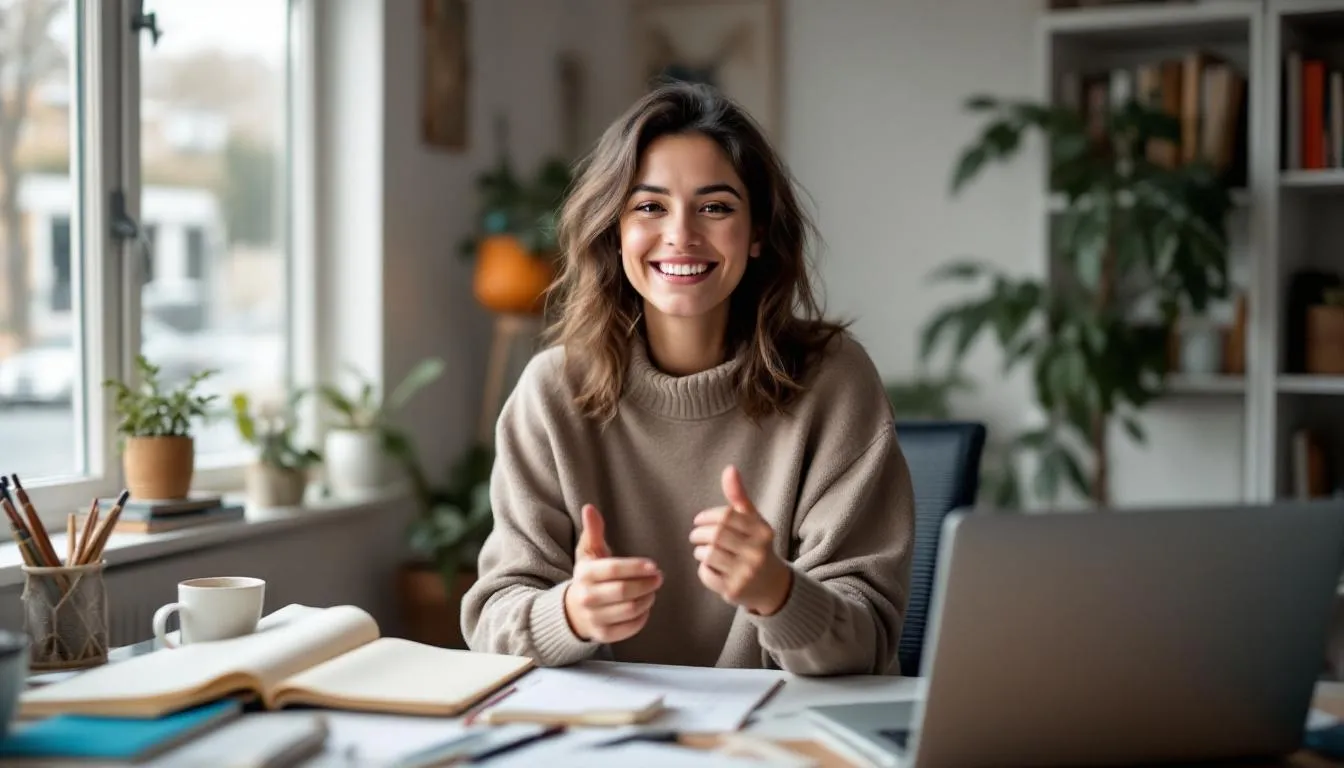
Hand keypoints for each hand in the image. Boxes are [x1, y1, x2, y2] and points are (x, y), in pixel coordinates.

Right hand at [563, 504, 661, 642]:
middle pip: (624, 591)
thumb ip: (592, 531)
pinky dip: (642, 617)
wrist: (573, 610)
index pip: (613, 570)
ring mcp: (594, 618)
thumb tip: (589, 508)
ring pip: (629, 610)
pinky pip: (630, 628)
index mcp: (584, 574)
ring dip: (647, 599)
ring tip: (653, 590)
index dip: (636, 567)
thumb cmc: (588, 576)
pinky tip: (645, 606)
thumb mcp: (588, 553)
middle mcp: (586, 597)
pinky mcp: (603, 635)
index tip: (654, 565)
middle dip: (646, 584)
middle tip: (659, 577)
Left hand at [689, 465, 792, 615]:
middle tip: (695, 535)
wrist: (772, 586)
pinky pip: (707, 574)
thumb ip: (739, 496)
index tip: (699, 521)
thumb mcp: (753, 521)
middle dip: (699, 534)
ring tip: (703, 551)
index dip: (707, 517)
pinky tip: (710, 567)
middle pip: (716, 535)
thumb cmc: (756, 546)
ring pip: (709, 554)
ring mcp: (746, 573)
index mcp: (762, 531)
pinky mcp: (735, 590)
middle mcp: (757, 552)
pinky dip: (703, 569)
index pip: (726, 516)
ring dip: (700, 551)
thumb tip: (729, 469)